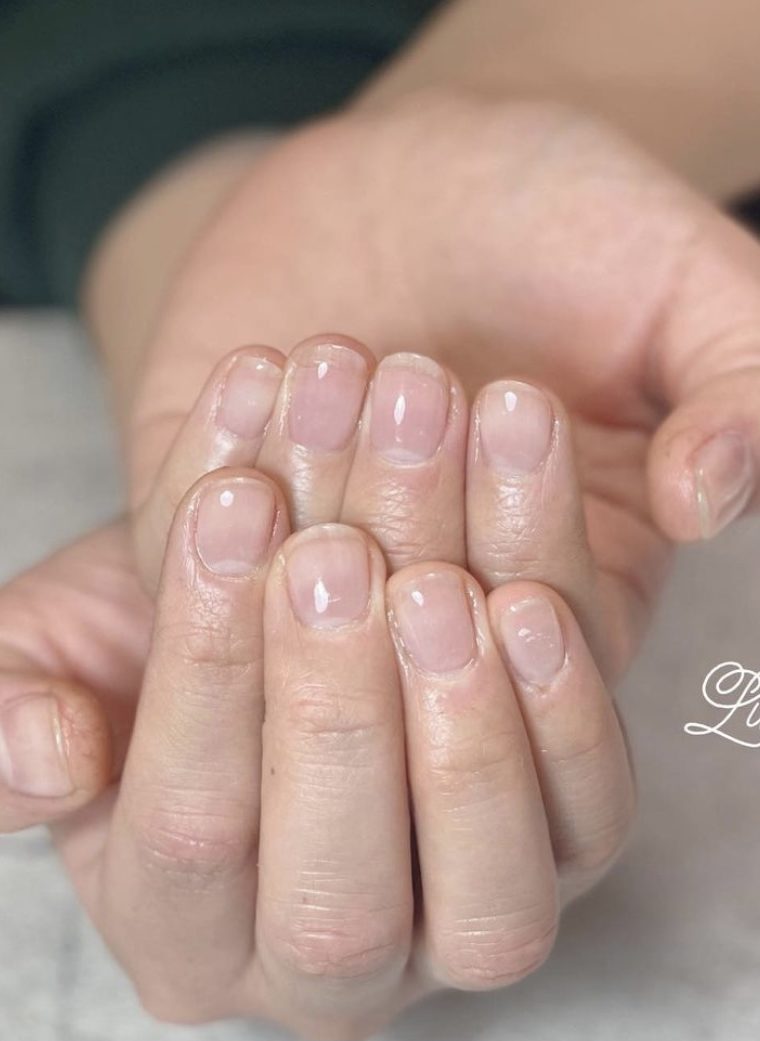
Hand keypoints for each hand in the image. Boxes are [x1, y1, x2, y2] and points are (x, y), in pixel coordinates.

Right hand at [55, 466, 630, 1035]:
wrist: (291, 601)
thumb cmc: (173, 631)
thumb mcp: (58, 655)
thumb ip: (13, 711)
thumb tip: (50, 755)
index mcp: (183, 927)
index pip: (189, 826)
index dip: (207, 661)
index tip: (232, 507)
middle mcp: (328, 965)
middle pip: (336, 889)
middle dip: (332, 706)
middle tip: (335, 552)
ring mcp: (461, 925)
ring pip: (486, 887)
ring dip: (464, 720)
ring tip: (436, 578)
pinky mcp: (568, 855)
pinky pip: (590, 818)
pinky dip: (569, 713)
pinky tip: (530, 602)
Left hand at [129, 90, 759, 688]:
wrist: (401, 179)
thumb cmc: (559, 222)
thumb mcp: (679, 277)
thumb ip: (734, 379)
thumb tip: (713, 495)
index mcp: (577, 586)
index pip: (554, 628)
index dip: (534, 534)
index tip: (519, 402)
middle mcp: (443, 614)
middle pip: (414, 635)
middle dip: (411, 503)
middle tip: (419, 370)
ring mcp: (322, 586)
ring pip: (297, 613)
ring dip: (316, 479)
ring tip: (339, 355)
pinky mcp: (223, 545)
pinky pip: (195, 555)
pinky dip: (219, 463)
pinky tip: (258, 365)